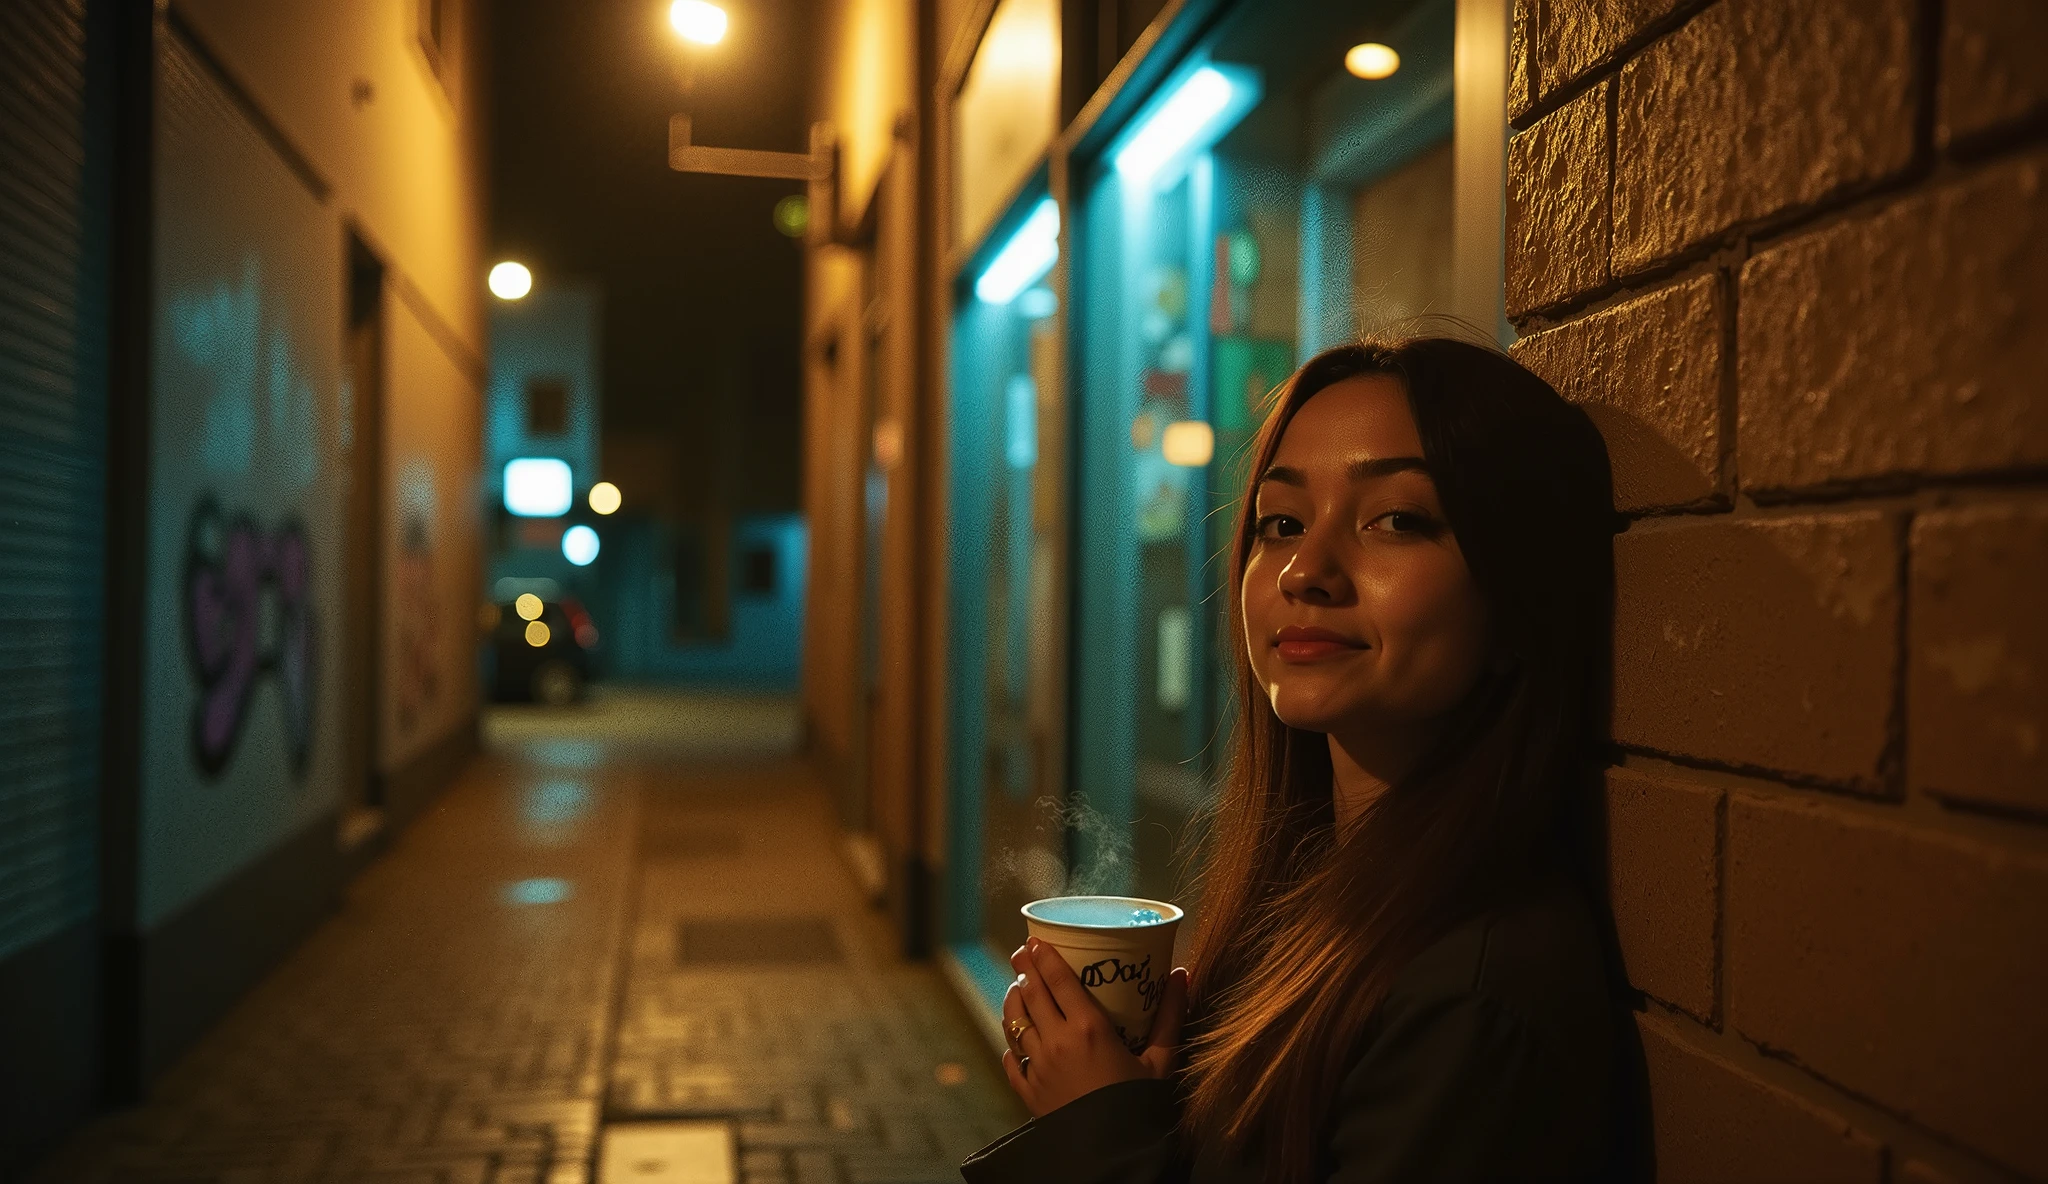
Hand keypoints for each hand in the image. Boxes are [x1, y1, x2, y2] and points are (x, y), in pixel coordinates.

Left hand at [999, 936, 1189, 1116]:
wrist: (1114, 1154)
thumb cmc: (1140, 1105)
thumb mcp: (1161, 1061)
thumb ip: (1171, 1016)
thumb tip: (1183, 974)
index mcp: (1089, 1028)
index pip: (1058, 981)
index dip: (1044, 957)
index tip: (1035, 940)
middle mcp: (1057, 1042)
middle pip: (1031, 995)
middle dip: (1023, 970)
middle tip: (1020, 954)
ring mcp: (1038, 1068)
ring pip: (1015, 1024)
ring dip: (1013, 1002)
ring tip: (1017, 989)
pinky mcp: (1029, 1093)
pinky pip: (1012, 1061)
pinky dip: (1011, 1045)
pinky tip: (1015, 1041)